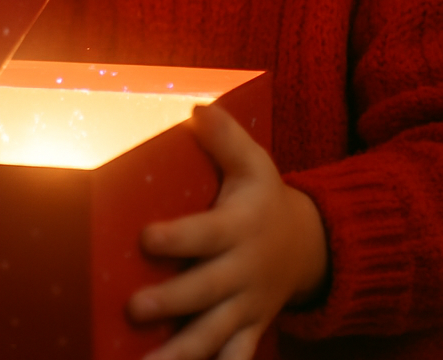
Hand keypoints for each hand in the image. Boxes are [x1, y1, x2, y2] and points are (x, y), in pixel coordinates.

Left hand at [127, 104, 327, 359]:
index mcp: (240, 227)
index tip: (145, 237)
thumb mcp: (253, 161)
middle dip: (171, 301)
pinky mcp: (248, 331)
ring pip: (214, 337)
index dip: (178, 238)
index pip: (206, 234)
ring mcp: (247, 307)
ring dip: (181, 353)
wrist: (309, 245)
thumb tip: (196, 108)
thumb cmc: (264, 197)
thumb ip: (225, 137)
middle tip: (133, 307)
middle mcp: (243, 272)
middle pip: (206, 291)